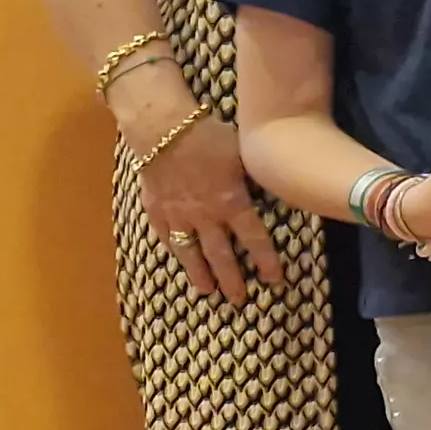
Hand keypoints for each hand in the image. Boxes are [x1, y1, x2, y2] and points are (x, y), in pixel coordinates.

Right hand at [133, 108, 279, 303]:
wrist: (162, 129)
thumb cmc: (209, 135)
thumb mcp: (243, 154)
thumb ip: (253, 178)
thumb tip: (272, 186)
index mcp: (233, 203)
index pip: (254, 240)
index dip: (265, 262)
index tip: (275, 280)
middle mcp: (206, 216)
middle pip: (222, 256)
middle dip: (232, 280)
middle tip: (239, 301)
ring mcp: (178, 216)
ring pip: (191, 253)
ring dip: (200, 275)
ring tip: (207, 292)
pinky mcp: (156, 210)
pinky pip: (166, 237)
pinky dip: (174, 251)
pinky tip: (179, 260)